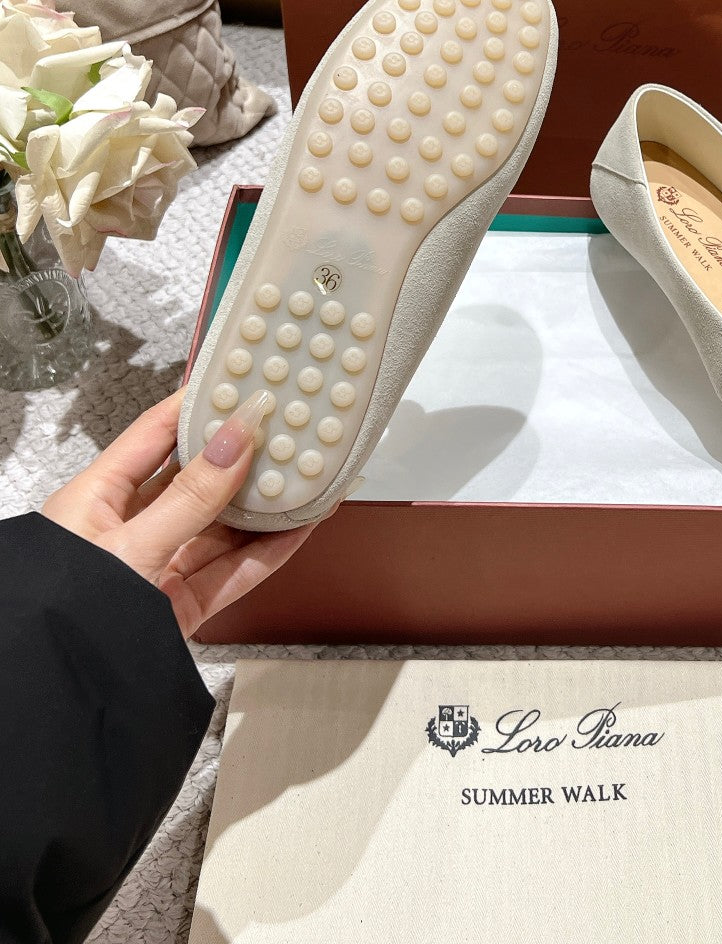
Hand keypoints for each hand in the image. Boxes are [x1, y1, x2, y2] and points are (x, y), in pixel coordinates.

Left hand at [42, 387, 319, 637]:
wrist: (63, 693)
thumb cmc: (64, 615)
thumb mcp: (129, 547)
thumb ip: (189, 498)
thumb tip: (234, 440)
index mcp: (95, 499)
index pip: (153, 434)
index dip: (197, 405)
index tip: (238, 381)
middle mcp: (126, 529)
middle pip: (195, 479)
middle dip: (242, 455)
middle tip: (284, 428)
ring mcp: (156, 569)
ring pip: (221, 526)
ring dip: (264, 503)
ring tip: (305, 474)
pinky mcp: (180, 608)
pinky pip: (233, 571)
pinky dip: (268, 550)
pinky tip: (298, 528)